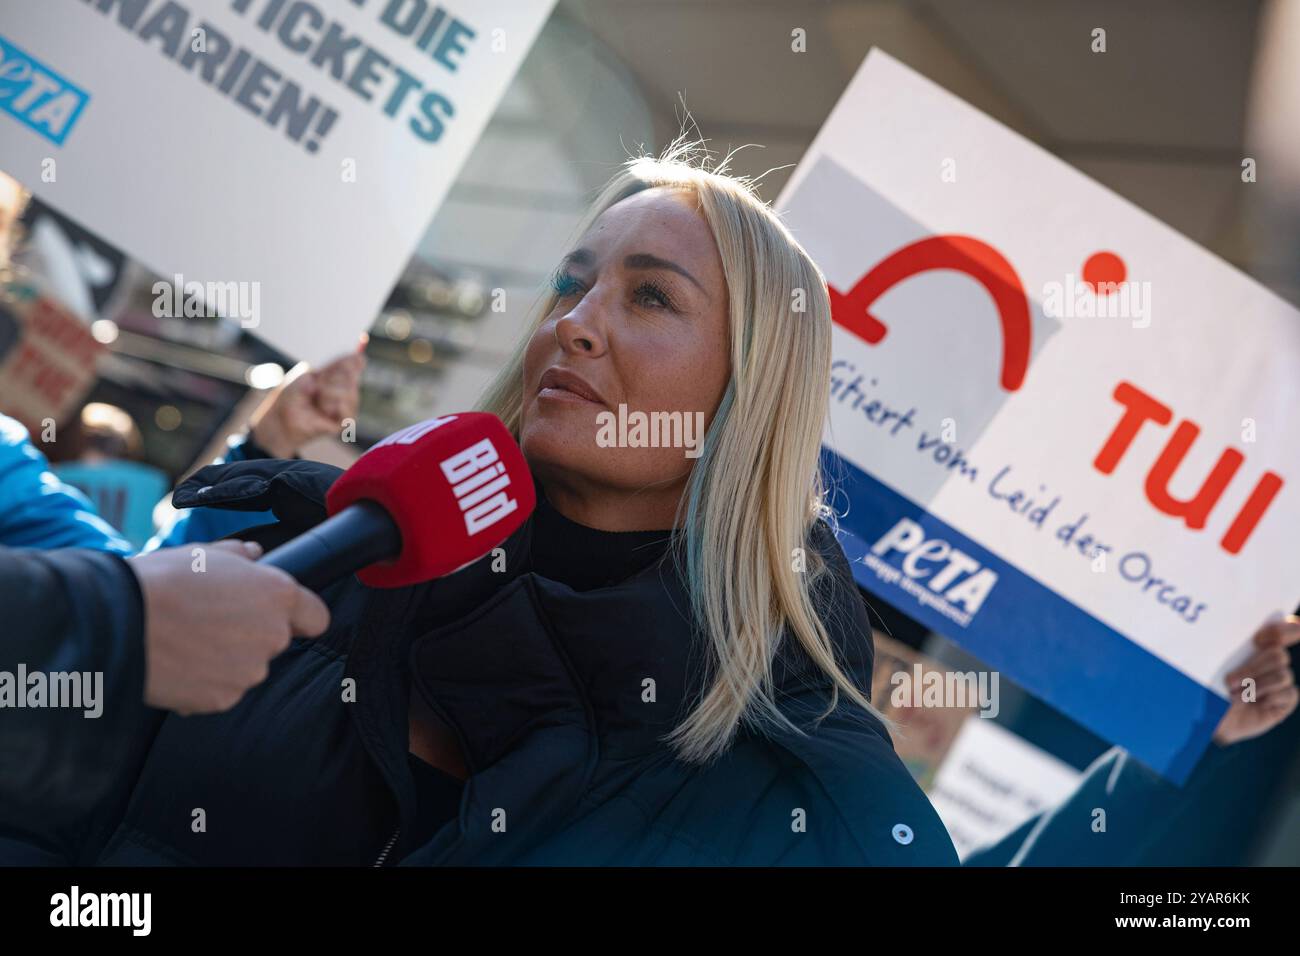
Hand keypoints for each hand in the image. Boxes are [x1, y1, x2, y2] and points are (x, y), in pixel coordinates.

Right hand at [131, 540, 330, 714]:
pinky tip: (178, 663)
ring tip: (187, 640)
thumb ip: (241, 557)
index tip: (281, 616)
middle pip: (274, 641)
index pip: (317, 617)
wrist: (118, 621)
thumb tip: (255, 555)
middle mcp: (272, 635)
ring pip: (246, 667)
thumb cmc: (162, 580)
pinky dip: (203, 682)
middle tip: (210, 621)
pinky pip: (220, 690)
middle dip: (250, 634)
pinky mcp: (223, 698)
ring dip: (225, 659)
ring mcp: (249, 671)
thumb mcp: (206, 553)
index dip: (300, 616)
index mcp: (278, 595)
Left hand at [250, 349, 365, 457]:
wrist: (282, 417)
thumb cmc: (293, 394)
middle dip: (331, 378)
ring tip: (317, 399)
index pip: (355, 363)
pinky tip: (322, 410)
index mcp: (338, 376)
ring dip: (329, 392)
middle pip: (351, 376)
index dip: (354, 360)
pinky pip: (347, 408)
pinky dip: (331, 405)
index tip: (352, 356)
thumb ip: (335, 367)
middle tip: (317, 384)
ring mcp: (347, 406)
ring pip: (350, 391)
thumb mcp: (312, 373)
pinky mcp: (345, 421)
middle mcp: (347, 390)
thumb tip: (361, 358)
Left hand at [1213, 615, 1299, 745]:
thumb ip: (1228, 647)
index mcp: (1256, 645)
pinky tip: (1251, 703)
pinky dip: (1267, 698)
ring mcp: (1280, 680)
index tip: (1258, 639)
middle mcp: (1271, 661)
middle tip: (1229, 681)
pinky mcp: (1285, 700)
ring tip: (1234, 695)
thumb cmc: (1205, 686)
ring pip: (1282, 674)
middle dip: (1253, 668)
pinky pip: (1288, 693)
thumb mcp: (1212, 664)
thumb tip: (1240, 631)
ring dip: (1256, 685)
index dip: (1282, 630)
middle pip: (1278, 655)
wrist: (1207, 718)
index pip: (1285, 630)